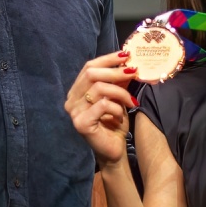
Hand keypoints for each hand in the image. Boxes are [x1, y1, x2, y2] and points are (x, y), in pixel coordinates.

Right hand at [66, 51, 138, 166]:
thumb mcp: (118, 98)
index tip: (126, 55)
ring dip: (120, 92)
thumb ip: (119, 81)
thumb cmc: (114, 124)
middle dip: (115, 71)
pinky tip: (121, 116)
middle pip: (91, 74)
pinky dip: (116, 108)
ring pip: (98, 88)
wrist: (113, 151)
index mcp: (77, 91)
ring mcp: (74, 112)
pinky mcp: (81, 123)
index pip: (89, 67)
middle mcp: (71, 100)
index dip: (107, 59)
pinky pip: (102, 105)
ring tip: (131, 101)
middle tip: (133, 71)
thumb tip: (128, 62)